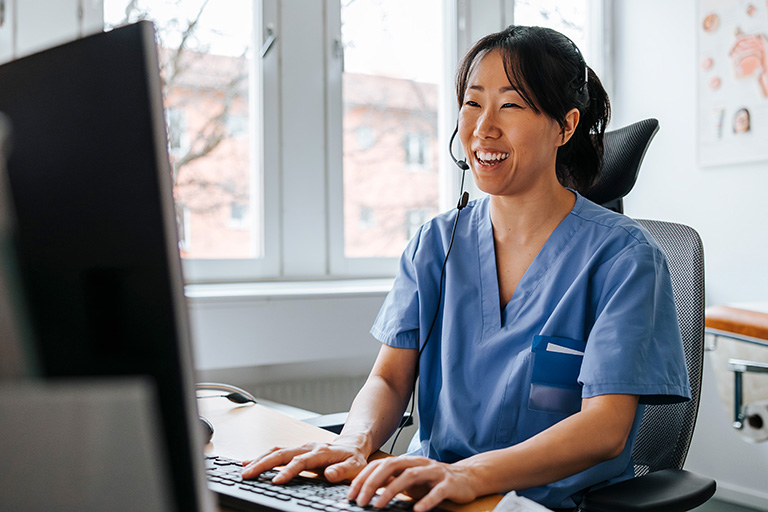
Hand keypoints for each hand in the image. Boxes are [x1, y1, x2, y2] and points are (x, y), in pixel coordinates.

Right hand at [241, 440, 367, 483]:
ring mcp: (300, 447)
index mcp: (321, 452)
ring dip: (259, 459)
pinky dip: (262, 457)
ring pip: (276, 451)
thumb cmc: (353, 458)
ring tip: (244, 470)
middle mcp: (308, 447)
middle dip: (263, 463)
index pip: (301, 461)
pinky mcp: (296, 450)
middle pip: (282, 453)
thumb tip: (330, 474)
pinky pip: (276, 452)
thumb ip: (343, 471)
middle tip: (248, 474)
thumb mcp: (355, 466)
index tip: (276, 481)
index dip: (288, 471)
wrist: (352, 445)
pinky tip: (249, 463)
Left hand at [348, 456, 478, 511]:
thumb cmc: (434, 480)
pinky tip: (417, 510)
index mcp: (407, 462)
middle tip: (360, 500)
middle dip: (373, 482)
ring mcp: (434, 472)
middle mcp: (418, 463)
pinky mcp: (449, 484)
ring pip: (410, 476)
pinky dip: (427, 500)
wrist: (467, 478)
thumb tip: (366, 489)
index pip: (380, 465)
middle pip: (391, 466)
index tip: (351, 493)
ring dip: (392, 490)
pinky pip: (437, 491)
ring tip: (378, 505)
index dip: (364, 477)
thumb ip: (391, 481)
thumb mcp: (409, 480)